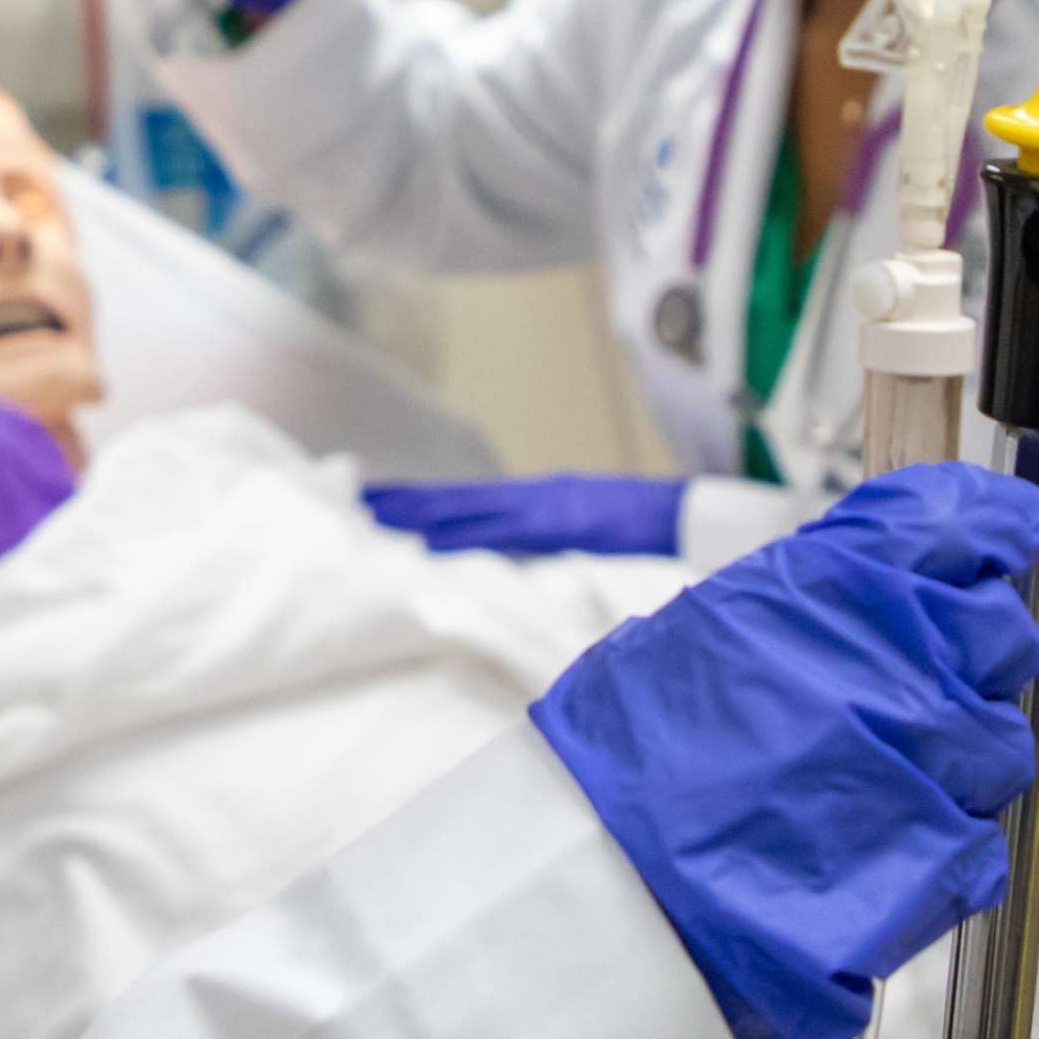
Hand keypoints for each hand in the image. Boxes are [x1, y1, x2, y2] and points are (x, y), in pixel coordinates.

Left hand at [366, 472, 685, 559]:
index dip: (426, 498)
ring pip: (469, 509)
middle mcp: (531, 494)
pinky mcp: (556, 523)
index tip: (386, 499)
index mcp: (536, 495)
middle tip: (360, 500)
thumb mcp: (585, 524)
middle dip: (409, 500)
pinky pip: (500, 533)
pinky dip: (463, 537)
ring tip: (378, 517)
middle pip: (458, 496)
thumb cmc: (637, 521)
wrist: (678, 511)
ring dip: (421, 514)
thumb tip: (518, 539)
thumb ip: (549, 529)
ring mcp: (542, 505)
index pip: (470, 497)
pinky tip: (430, 544)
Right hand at [531, 461, 1038, 1038]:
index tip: (1033, 536)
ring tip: (867, 793)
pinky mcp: (939, 857)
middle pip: (1002, 637)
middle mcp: (895, 657)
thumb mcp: (705, 626)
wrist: (604, 883)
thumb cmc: (631, 758)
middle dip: (974, 661)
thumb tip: (882, 591)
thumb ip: (810, 600)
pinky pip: (984, 844)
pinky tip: (875, 858)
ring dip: (956, 764)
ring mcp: (926, 759)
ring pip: (1001, 747)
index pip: (961, 524)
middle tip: (911, 696)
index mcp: (832, 584)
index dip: (1007, 526)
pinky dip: (943, 852)